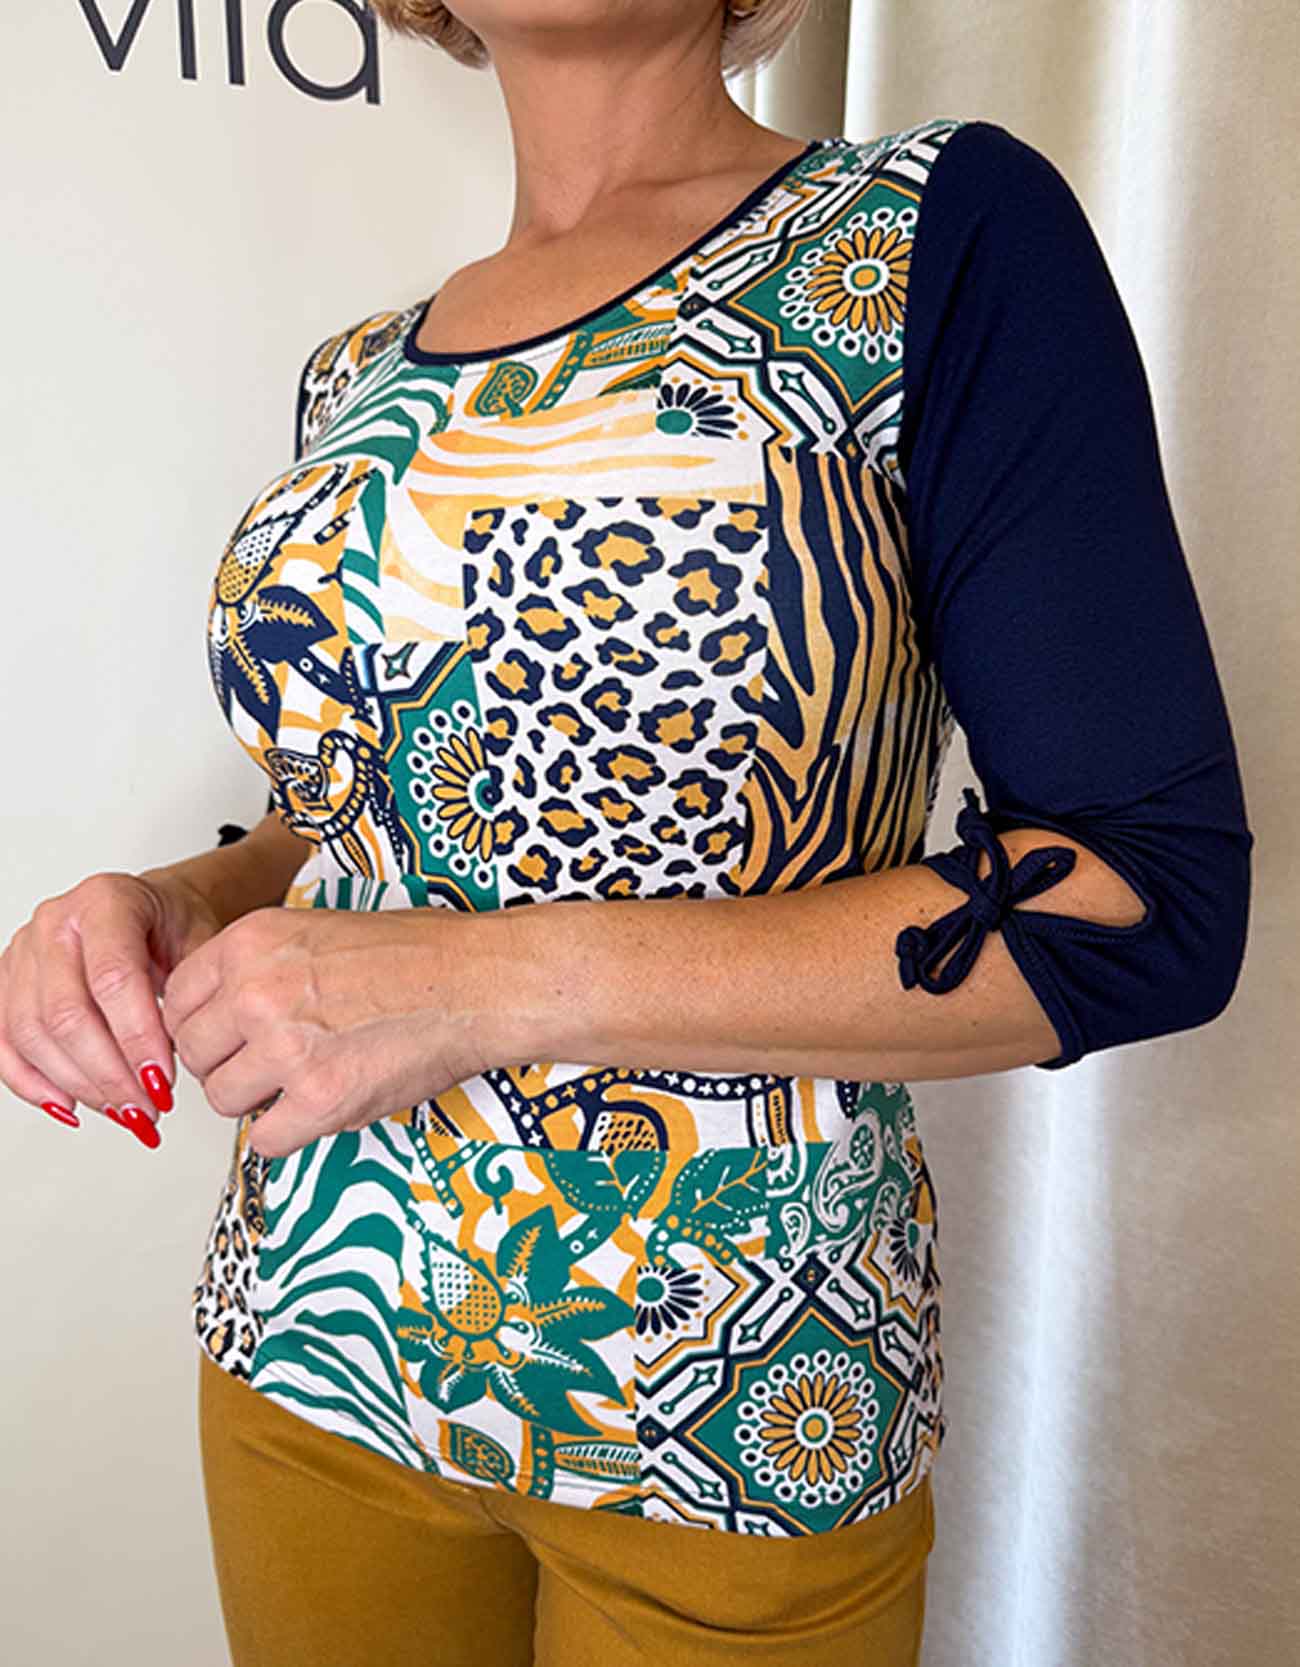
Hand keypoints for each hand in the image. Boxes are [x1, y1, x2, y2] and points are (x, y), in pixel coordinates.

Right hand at [0, 869, 222, 1145]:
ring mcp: (24, 952)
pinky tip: (71, 1104)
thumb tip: (182, 1058)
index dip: (137, 1037)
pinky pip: (4, 1042)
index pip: (113, 978)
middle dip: (109, 1074)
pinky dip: (32, 1083)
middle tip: (147, 1108)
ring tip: (123, 1110)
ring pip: (31, 1034)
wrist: (151, 909)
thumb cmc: (173, 924)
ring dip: (79, 1085)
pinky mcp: (7, 983)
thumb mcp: (202, 942)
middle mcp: (55, 922)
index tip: (161, 1080)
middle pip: (66, 1014)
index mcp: (106, 901)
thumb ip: (192, 993)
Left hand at [159, 905, 496, 1159]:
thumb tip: (219, 1018)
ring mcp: (287, 1048)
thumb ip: (257, 968)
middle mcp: (258, 991)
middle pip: (194, 1054)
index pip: (177, 1000)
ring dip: (258, 1100)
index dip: (205, 1024)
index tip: (227, 1035)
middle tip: (269, 1062)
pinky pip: (266, 1140)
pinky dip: (289, 1133)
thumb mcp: (314, 930)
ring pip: (224, 1100)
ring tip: (302, 1081)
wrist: (475, 982)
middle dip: (227, 1064)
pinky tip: (319, 1108)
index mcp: (252, 941)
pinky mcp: (321, 1099)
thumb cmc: (415, 954)